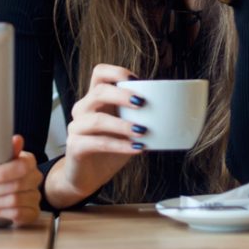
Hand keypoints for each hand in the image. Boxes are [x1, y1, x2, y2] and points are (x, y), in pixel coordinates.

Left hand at [0, 135, 41, 226]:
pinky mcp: (33, 213)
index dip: (2, 172)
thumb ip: (5, 150)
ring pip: (15, 201)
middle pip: (16, 186)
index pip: (21, 166)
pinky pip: (17, 215)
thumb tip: (17, 139)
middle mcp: (35, 178)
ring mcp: (35, 196)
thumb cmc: (0, 172)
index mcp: (28, 161)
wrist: (6, 191)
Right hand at [44, 64, 146, 208]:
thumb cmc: (110, 149)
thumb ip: (138, 117)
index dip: (117, 72)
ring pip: (96, 119)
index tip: (137, 81)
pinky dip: (119, 145)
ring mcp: (76, 127)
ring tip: (143, 131)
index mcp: (95, 99)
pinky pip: (97, 143)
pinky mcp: (75, 146)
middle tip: (142, 103)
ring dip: (122, 124)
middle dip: (122, 95)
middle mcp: (83, 109)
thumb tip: (174, 111)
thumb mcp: (126, 129)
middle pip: (98, 92)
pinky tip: (136, 148)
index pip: (100, 73)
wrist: (87, 176)